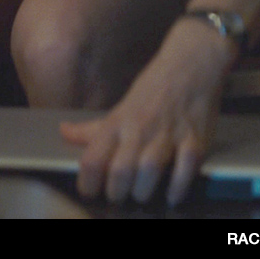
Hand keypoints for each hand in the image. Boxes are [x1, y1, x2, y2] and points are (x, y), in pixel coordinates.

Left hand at [60, 19, 236, 205]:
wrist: (192, 62)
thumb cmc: (154, 87)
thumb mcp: (120, 107)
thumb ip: (94, 128)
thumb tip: (64, 132)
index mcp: (118, 122)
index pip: (93, 158)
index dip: (87, 182)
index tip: (90, 191)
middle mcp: (140, 128)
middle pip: (120, 170)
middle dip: (116, 192)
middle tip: (118, 196)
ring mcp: (168, 133)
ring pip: (149, 169)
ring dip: (143, 190)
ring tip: (142, 194)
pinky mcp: (195, 138)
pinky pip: (186, 167)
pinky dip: (179, 186)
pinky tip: (172, 194)